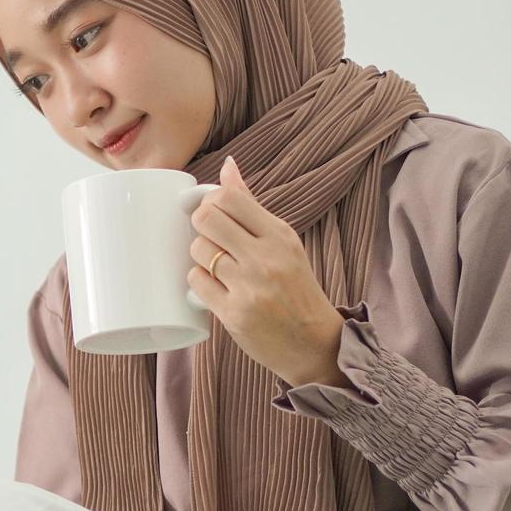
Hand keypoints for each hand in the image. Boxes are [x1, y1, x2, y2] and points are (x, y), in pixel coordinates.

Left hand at [187, 157, 347, 387]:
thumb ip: (251, 206)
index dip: (210, 201)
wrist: (315, 343)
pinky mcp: (233, 314)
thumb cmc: (295, 287)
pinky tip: (213, 286)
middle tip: (210, 238)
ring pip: (198, 250)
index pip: (229, 197)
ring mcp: (249, 287)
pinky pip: (195, 282)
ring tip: (216, 266)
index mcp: (279, 235)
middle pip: (206, 218)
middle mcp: (266, 258)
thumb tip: (228, 166)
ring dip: (199, 256)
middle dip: (200, 225)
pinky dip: (198, 282)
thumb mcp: (283, 243)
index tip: (212, 213)